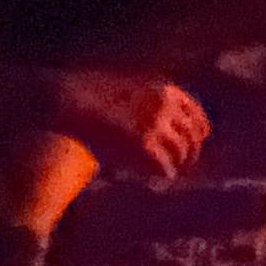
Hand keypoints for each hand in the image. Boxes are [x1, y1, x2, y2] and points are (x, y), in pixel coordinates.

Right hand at [50, 71, 211, 176]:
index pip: (198, 117)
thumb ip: (150, 103)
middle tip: (179, 167)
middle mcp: (166, 105)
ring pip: (182, 154)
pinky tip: (154, 177)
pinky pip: (164, 166)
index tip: (190, 148)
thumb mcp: (130, 87)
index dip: (197, 137)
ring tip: (164, 173)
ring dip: (175, 166)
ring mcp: (156, 123)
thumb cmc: (90, 93)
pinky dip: (162, 174)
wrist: (68, 97)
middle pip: (194, 138)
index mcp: (165, 89)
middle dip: (189, 155)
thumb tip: (162, 129)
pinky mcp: (143, 143)